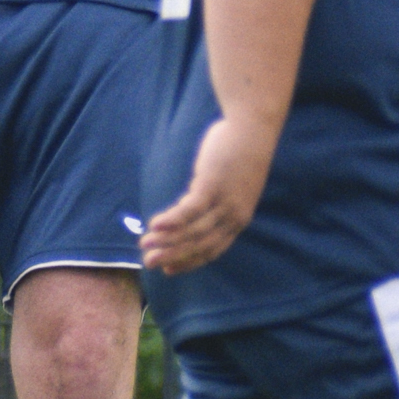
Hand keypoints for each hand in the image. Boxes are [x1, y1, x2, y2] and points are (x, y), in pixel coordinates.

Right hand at [139, 116, 276, 275]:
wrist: (253, 128)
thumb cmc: (240, 153)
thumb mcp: (233, 185)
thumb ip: (217, 200)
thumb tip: (194, 207)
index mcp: (239, 219)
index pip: (212, 250)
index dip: (189, 262)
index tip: (169, 270)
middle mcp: (233, 216)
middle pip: (199, 245)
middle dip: (172, 256)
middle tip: (149, 263)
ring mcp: (224, 202)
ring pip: (192, 231)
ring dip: (166, 240)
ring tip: (145, 243)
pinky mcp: (212, 186)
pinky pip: (189, 210)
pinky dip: (170, 221)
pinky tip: (154, 224)